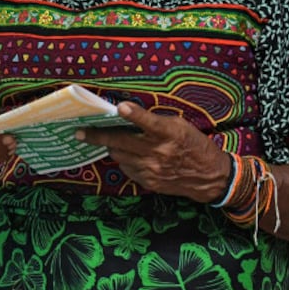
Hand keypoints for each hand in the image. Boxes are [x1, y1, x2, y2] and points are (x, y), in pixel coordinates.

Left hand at [75, 101, 229, 202]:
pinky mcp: (149, 181)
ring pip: (118, 155)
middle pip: (120, 142)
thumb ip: (156, 121)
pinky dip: (124, 159)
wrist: (209, 177)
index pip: (148, 122)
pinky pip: (126, 168)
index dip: (134, 115)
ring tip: (107, 140)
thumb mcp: (181, 126)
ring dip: (111, 146)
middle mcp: (158, 152)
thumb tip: (128, 116)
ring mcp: (151, 169)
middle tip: (79, 132)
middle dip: (97, 136)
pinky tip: (128, 154)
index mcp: (169, 134)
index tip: (120, 108)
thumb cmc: (194, 145)